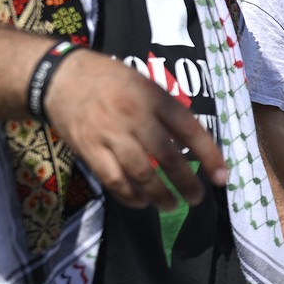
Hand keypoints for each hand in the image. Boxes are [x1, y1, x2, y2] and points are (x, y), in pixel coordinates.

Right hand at [44, 50, 225, 210]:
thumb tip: (192, 144)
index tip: (222, 177)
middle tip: (196, 198)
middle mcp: (135, 116)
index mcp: (153, 97)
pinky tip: (141, 202)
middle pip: (167, 156)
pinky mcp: (90, 150)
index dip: (209, 155)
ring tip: (171, 205)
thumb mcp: (144, 83)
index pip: (189, 129)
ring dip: (160, 195)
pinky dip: (130, 196)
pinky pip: (114, 180)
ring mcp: (111, 134)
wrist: (61, 78)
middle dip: (186, 183)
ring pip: (142, 174)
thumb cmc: (109, 80)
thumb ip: (166, 110)